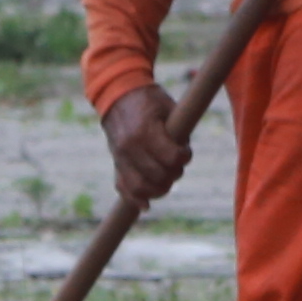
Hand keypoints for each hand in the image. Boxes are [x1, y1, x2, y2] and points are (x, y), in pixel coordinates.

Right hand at [99, 81, 194, 214]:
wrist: (117, 95)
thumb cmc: (149, 101)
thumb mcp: (168, 107)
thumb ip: (179, 131)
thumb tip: (185, 156)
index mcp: (144, 131)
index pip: (172, 158)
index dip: (184, 157)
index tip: (185, 151)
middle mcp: (130, 147)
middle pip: (159, 176)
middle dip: (174, 173)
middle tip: (178, 164)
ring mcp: (120, 158)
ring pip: (141, 188)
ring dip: (160, 190)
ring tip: (168, 180)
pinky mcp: (115, 164)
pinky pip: (124, 190)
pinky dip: (136, 200)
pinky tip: (147, 205)